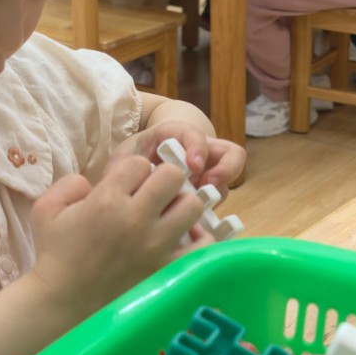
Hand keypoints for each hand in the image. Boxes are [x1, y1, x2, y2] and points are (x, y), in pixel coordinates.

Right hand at [26, 159, 202, 322]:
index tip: (126, 186)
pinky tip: (183, 239)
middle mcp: (136, 219)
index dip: (133, 171)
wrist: (64, 301)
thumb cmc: (55, 253)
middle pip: (173, 176)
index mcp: (106, 200)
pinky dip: (198, 238)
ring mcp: (156, 245)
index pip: (140, 163)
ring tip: (168, 215)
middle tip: (152, 195)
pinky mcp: (169, 269)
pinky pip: (203, 245)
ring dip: (182, 205)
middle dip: (163, 179)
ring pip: (193, 205)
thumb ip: (70, 183)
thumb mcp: (46, 208)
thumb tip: (95, 181)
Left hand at [115, 119, 245, 197]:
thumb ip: (126, 168)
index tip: (192, 166)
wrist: (133, 170)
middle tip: (208, 186)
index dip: (197, 147)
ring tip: (197, 208)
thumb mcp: (123, 159)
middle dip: (226, 170)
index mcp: (176, 136)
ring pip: (227, 181)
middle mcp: (199, 153)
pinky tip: (189, 220)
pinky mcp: (204, 196)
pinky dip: (208, 210)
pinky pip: (216, 203)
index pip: (195, 134)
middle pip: (231, 154)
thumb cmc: (130, 161)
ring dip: (216, 194)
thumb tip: (135, 182)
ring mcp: (206, 174)